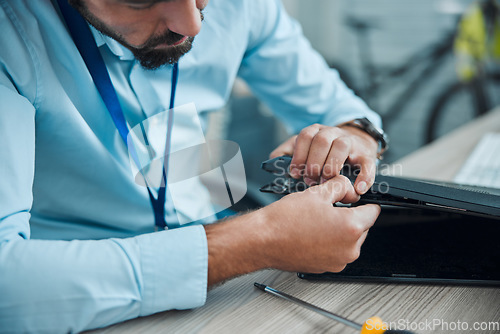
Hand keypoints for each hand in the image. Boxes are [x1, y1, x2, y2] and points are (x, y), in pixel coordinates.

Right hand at [205, 176, 380, 284]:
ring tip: (316, 221)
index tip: (355, 199)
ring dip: (339, 230)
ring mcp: (338, 261)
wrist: (263, 240)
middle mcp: (349, 249)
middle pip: (362, 227)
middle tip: (328, 208)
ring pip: (349, 240)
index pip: (373, 211)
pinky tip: (311, 233)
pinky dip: (328, 243)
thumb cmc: (285, 220)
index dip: (363, 201)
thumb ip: (340, 187)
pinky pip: (336, 251)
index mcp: (351, 228)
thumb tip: (347, 188)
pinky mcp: (326, 268)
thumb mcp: (317, 193)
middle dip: (349, 216)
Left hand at [270, 123, 378, 194]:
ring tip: (326, 182)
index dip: (299, 155)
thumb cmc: (323, 152)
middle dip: (314, 162)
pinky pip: (367, 164)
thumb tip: (272, 161)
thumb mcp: (303, 148)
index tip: (295, 173)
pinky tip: (358, 188)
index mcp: (316, 131)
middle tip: (310, 180)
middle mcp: (332, 133)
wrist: (353, 145)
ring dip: (331, 166)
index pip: (305, 136)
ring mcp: (350, 142)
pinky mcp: (365, 155)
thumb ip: (286, 153)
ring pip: (341, 146)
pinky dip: (364, 177)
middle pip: (322, 140)